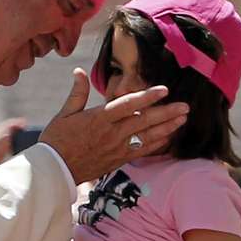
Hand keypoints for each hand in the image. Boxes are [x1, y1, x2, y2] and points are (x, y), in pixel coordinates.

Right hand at [39, 67, 188, 183]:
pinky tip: (168, 137)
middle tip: (185, 106)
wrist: (55, 169)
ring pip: (147, 136)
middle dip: (166, 112)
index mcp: (99, 118)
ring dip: (167, 127)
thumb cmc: (57, 139)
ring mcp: (117, 148)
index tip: (164, 90)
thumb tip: (79, 71)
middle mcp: (112, 133)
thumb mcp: (64, 113)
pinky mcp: (119, 160)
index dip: (147, 96)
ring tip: (182, 119)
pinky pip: (142, 151)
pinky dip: (157, 144)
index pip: (128, 105)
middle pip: (144, 121)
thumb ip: (77, 92)